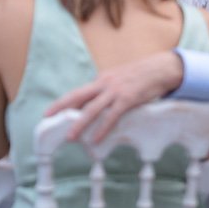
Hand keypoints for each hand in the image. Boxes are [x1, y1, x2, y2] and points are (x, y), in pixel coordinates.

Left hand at [44, 52, 183, 142]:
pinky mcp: (128, 99)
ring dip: (79, 123)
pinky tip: (96, 139)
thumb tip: (96, 105)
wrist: (161, 68)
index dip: (63, 102)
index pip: (78, 92)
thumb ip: (107, 91)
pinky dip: (102, 128)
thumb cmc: (140, 76)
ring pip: (92, 109)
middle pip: (77, 96)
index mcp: (101, 79)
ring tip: (70, 137)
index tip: (49, 112)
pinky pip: (112, 116)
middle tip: (47, 118)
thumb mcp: (119, 80)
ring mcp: (115, 91)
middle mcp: (104, 83)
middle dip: (61, 107)